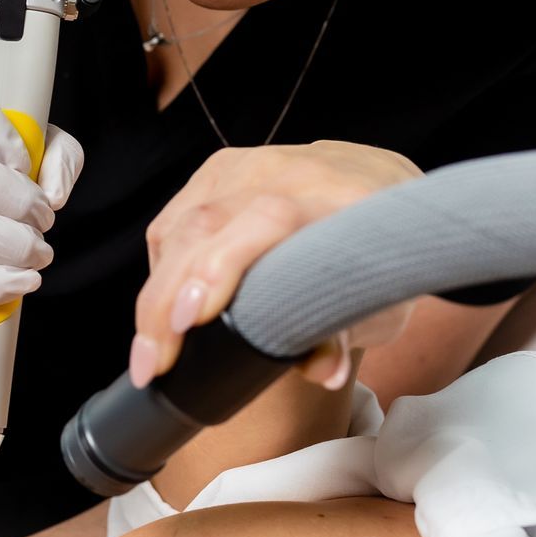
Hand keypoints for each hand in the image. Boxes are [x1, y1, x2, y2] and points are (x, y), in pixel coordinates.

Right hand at [132, 142, 420, 389]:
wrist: (384, 187)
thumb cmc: (384, 256)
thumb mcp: (383, 302)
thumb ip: (348, 333)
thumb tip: (322, 372)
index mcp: (339, 199)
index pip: (267, 220)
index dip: (221, 267)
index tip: (192, 320)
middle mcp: (289, 172)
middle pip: (205, 227)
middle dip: (165, 300)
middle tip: (152, 363)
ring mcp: (250, 164)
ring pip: (179, 227)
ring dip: (156, 294)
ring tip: (150, 352)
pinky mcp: (220, 170)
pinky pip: (173, 222)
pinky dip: (161, 270)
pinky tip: (166, 307)